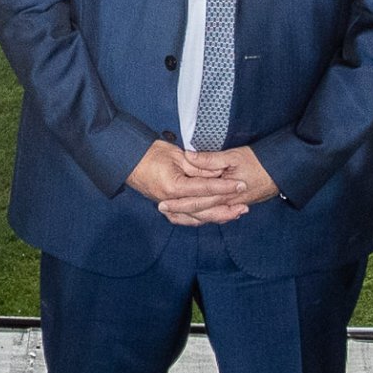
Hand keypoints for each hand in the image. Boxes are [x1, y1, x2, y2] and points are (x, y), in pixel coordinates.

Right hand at [129, 139, 257, 224]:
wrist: (128, 160)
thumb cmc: (151, 153)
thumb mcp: (176, 154)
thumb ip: (198, 166)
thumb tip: (219, 172)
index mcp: (173, 186)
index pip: (205, 189)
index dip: (224, 187)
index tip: (240, 184)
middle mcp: (171, 201)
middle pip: (204, 209)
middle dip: (225, 207)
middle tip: (244, 205)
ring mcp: (169, 207)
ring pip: (197, 218)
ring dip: (217, 217)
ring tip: (235, 214)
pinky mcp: (168, 208)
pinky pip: (187, 219)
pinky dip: (202, 220)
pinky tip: (215, 218)